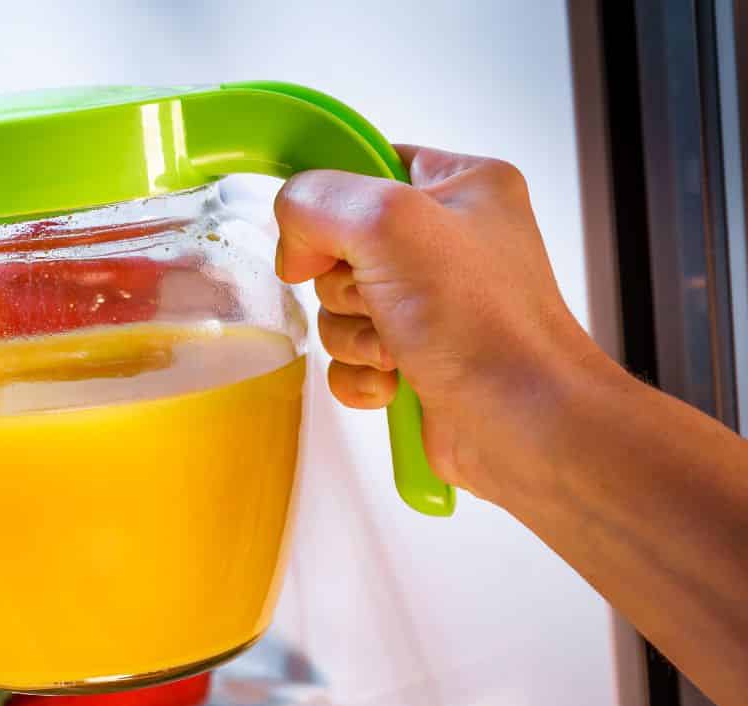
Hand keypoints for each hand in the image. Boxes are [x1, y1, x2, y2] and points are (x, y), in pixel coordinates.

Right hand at [273, 145, 612, 497]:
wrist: (525, 425)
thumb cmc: (486, 324)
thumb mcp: (390, 223)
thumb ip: (319, 202)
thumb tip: (295, 243)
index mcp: (463, 187)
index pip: (370, 164)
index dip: (336, 202)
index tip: (332, 237)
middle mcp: (450, 242)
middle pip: (341, 246)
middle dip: (346, 286)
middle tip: (385, 300)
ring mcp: (433, 305)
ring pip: (339, 307)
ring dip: (352, 335)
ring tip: (399, 348)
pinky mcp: (417, 358)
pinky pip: (349, 358)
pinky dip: (360, 374)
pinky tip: (395, 382)